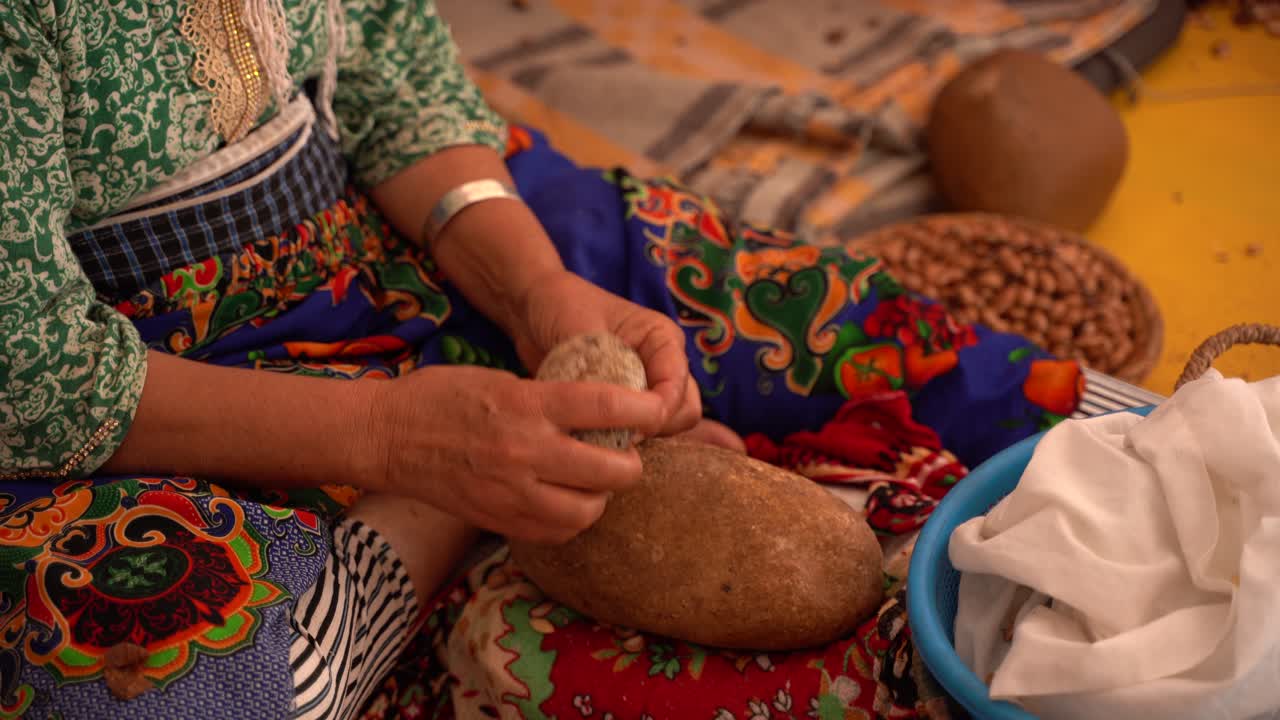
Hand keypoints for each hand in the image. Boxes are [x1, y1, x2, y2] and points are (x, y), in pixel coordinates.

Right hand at [368, 365, 665, 543]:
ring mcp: (512, 492)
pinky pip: (557, 531)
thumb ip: (549, 400)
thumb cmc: (442, 396)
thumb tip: (600, 415)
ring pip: (588, 509)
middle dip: (631, 465)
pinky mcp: (499, 520)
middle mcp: (525, 450)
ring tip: (595, 482)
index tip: (658, 411)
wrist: (386, 436)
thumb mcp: (502, 378)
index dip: (645, 410)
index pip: (606, 406)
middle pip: (610, 470)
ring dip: (602, 497)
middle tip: (628, 457)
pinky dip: (572, 519)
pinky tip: (566, 501)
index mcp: (528, 403)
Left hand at [515, 271, 701, 436]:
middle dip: (654, 428)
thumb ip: (602, 369)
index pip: (677, 387)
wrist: (534, 309)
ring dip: (639, 438)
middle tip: (614, 434)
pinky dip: (622, 441)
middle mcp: (661, 365)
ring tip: (600, 436)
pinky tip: (593, 439)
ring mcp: (646, 386)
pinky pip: (639, 432)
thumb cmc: (561, 307)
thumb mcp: (581, 333)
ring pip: (665, 427)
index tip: (627, 425)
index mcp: (662, 339)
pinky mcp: (626, 406)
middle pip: (683, 411)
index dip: (657, 412)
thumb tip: (612, 413)